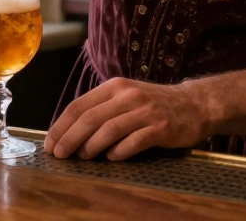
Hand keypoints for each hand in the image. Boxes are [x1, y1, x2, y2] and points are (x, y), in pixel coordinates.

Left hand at [44, 77, 211, 160]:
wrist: (195, 104)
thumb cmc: (154, 104)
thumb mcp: (126, 97)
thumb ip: (102, 109)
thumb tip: (69, 132)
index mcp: (115, 86)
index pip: (80, 105)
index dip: (61, 125)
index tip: (50, 143)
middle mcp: (128, 95)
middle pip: (90, 118)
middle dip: (70, 138)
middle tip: (59, 154)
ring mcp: (145, 111)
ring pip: (109, 129)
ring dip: (91, 146)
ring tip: (83, 157)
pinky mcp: (161, 127)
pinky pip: (134, 141)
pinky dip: (119, 152)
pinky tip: (112, 158)